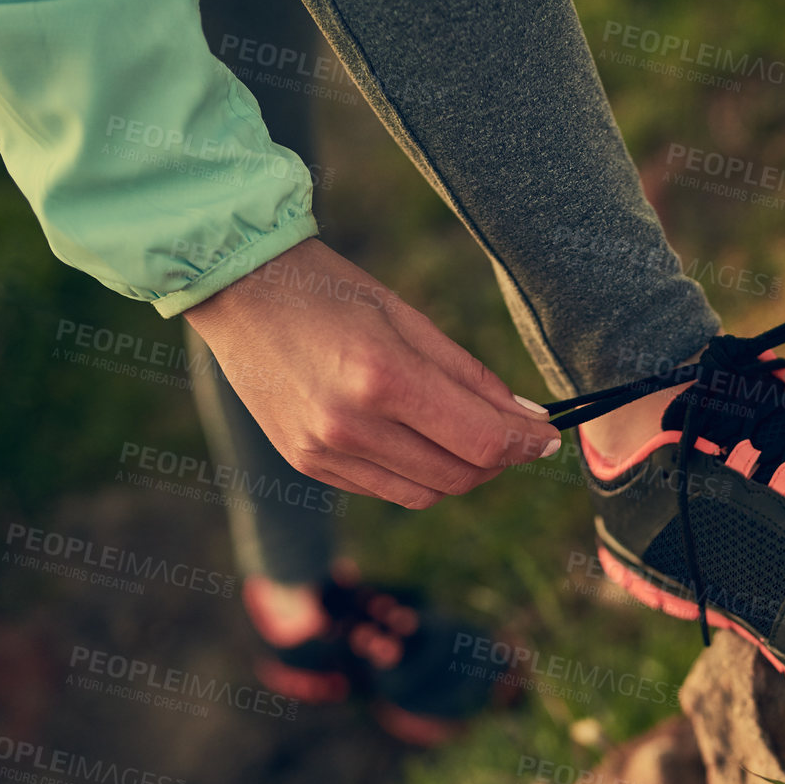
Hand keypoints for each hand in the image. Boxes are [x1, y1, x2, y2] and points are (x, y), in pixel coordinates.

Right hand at [184, 238, 561, 508]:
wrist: (238, 290)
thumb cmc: (330, 289)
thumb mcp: (408, 317)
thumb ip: (469, 376)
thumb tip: (525, 419)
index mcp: (383, 377)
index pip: (482, 440)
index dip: (526, 444)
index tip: (547, 437)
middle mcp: (351, 425)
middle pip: (459, 475)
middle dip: (499, 461)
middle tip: (514, 436)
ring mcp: (324, 452)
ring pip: (425, 494)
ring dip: (461, 473)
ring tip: (468, 438)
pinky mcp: (307, 464)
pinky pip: (385, 489)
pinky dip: (416, 474)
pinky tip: (417, 439)